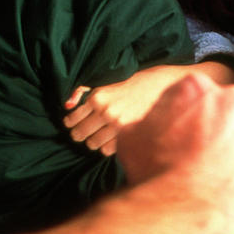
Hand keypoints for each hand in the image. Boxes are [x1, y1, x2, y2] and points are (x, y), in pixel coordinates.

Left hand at [63, 62, 233, 155]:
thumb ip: (84, 92)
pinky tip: (112, 140)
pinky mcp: (132, 136)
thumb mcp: (107, 83)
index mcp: (98, 97)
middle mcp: (106, 112)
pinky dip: (107, 148)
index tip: (71, 124)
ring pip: (93, 145)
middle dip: (79, 135)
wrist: (166, 86)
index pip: (72, 119)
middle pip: (80, 135)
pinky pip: (109, 150)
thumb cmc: (134, 83)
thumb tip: (67, 105)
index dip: (70, 123)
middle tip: (82, 133)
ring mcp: (119, 127)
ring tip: (97, 137)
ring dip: (93, 142)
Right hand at [116, 74, 233, 233]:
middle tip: (189, 153)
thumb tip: (153, 128)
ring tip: (205, 174)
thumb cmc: (151, 169)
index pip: (189, 92)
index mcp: (197, 86)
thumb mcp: (131, 134)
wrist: (179, 212)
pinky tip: (222, 187)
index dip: (177, 114)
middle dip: (208, 127)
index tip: (170, 133)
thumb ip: (149, 121)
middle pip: (221, 110)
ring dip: (228, 149)